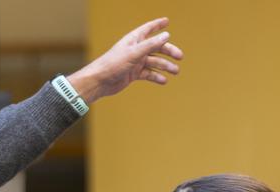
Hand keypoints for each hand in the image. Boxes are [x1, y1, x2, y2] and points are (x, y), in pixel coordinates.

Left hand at [67, 17, 182, 103]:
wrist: (99, 82)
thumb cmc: (113, 64)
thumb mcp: (134, 54)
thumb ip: (150, 45)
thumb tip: (166, 35)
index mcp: (134, 40)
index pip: (148, 29)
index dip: (157, 24)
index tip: (167, 21)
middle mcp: (135, 50)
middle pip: (156, 47)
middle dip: (168, 51)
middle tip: (180, 57)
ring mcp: (134, 62)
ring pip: (154, 62)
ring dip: (165, 66)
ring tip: (175, 71)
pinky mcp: (133, 74)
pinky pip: (148, 74)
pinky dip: (156, 77)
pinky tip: (164, 81)